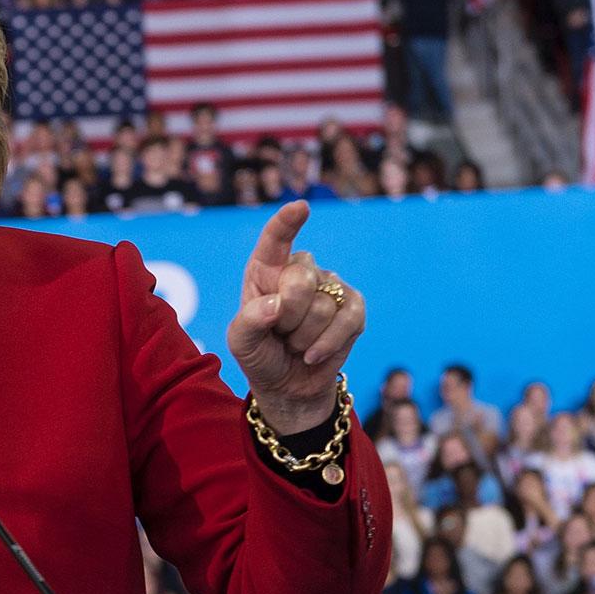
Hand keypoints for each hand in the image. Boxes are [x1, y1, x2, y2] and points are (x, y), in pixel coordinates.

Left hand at [227, 202, 366, 433]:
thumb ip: (248, 322)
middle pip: (299, 281)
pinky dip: (327, 344)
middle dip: (287, 318)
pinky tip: (312, 354)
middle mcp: (300, 271)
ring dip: (303, 338)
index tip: (299, 208)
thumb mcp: (241, 342)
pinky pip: (347, 320)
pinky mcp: (354, 307)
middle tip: (280, 333)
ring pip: (321, 307)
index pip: (275, 241)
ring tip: (295, 343)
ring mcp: (330, 286)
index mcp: (267, 270)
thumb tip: (275, 305)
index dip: (286, 223)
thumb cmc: (261, 354)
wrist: (287, 385)